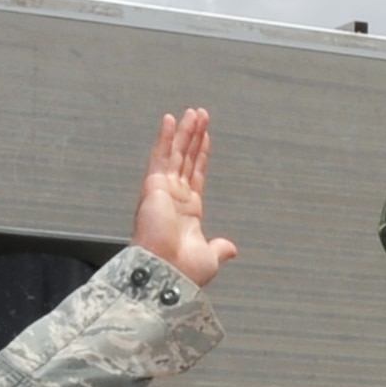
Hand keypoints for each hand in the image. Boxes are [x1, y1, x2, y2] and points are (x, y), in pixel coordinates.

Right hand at [132, 108, 237, 286]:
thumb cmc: (182, 271)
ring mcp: (163, 189)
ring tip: (193, 112)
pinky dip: (166, 137)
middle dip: (194, 136)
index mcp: (188, 212)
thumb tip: (231, 248)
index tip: (205, 138)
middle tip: (200, 116)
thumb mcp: (210, 258)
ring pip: (176, 153)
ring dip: (184, 132)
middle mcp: (174, 198)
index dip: (201, 156)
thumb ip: (220, 248)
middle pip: (186, 159)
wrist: (166, 273)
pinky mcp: (154, 185)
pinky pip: (161, 156)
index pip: (195, 175)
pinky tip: (171, 120)